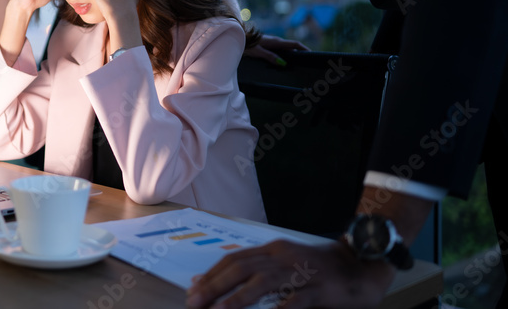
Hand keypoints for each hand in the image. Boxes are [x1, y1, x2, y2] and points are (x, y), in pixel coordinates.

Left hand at [186, 240, 393, 308]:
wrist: (362, 261)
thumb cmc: (320, 267)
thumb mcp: (286, 263)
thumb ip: (258, 271)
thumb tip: (224, 285)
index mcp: (272, 250)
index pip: (234, 260)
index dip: (211, 274)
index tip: (192, 289)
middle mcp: (282, 257)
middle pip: (241, 269)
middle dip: (214, 285)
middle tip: (194, 301)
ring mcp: (301, 271)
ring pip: (263, 282)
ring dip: (238, 297)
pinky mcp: (320, 288)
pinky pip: (297, 300)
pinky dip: (280, 308)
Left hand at [244, 34, 309, 64]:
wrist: (236, 35)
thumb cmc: (246, 43)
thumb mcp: (259, 51)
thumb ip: (270, 57)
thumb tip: (283, 63)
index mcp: (276, 41)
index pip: (294, 44)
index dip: (304, 49)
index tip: (312, 54)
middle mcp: (275, 41)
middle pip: (291, 48)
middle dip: (299, 54)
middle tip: (305, 63)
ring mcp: (271, 42)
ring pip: (284, 49)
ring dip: (290, 56)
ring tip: (294, 66)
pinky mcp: (266, 44)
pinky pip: (277, 50)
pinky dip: (282, 56)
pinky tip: (280, 63)